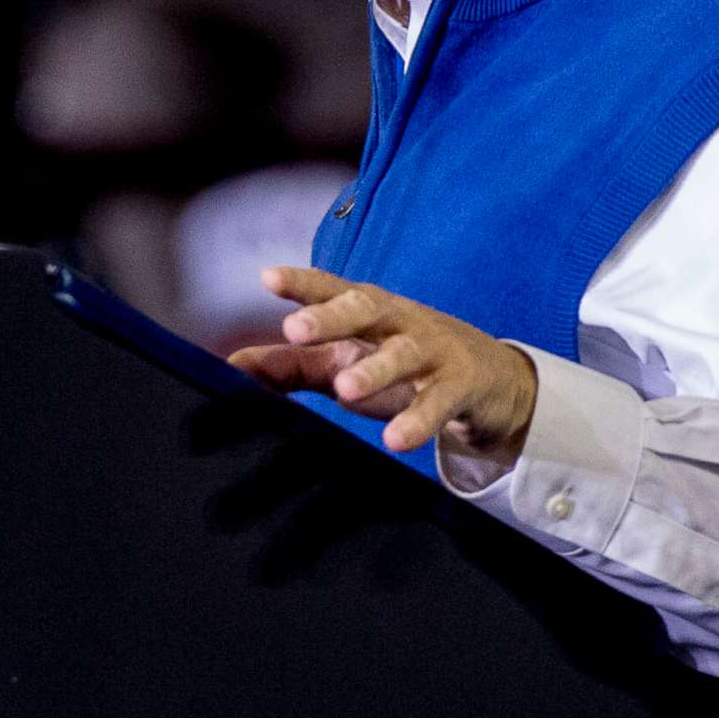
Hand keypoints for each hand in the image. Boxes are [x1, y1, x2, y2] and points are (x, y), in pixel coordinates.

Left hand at [226, 265, 538, 464]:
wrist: (490, 382)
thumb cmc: (401, 366)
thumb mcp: (344, 361)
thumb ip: (290, 365)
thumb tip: (228, 368)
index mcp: (369, 311)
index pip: (331, 289)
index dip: (302, 282)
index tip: (267, 277)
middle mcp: (400, 321)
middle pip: (367, 308)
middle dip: (332, 316)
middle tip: (296, 329)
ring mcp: (435, 349)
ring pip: (405, 354)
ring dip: (376, 370)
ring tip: (347, 390)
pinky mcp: (462, 385)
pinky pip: (440, 401)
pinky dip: (419, 420)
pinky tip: (397, 440)